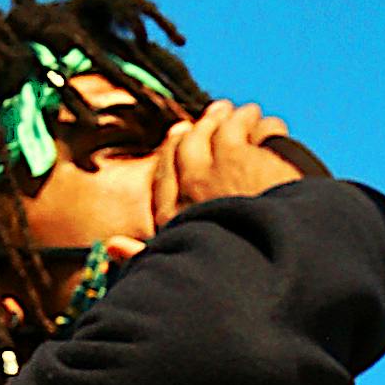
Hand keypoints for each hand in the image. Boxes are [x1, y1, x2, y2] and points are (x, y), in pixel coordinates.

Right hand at [109, 101, 303, 263]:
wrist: (272, 268)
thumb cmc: (231, 275)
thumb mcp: (178, 267)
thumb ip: (141, 256)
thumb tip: (111, 246)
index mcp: (174, 213)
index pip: (166, 169)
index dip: (173, 148)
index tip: (179, 132)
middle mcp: (194, 183)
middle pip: (193, 141)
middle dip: (205, 124)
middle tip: (217, 110)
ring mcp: (225, 165)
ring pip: (227, 126)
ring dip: (239, 117)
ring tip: (248, 112)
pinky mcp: (257, 157)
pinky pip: (261, 129)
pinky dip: (267, 127)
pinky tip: (273, 129)